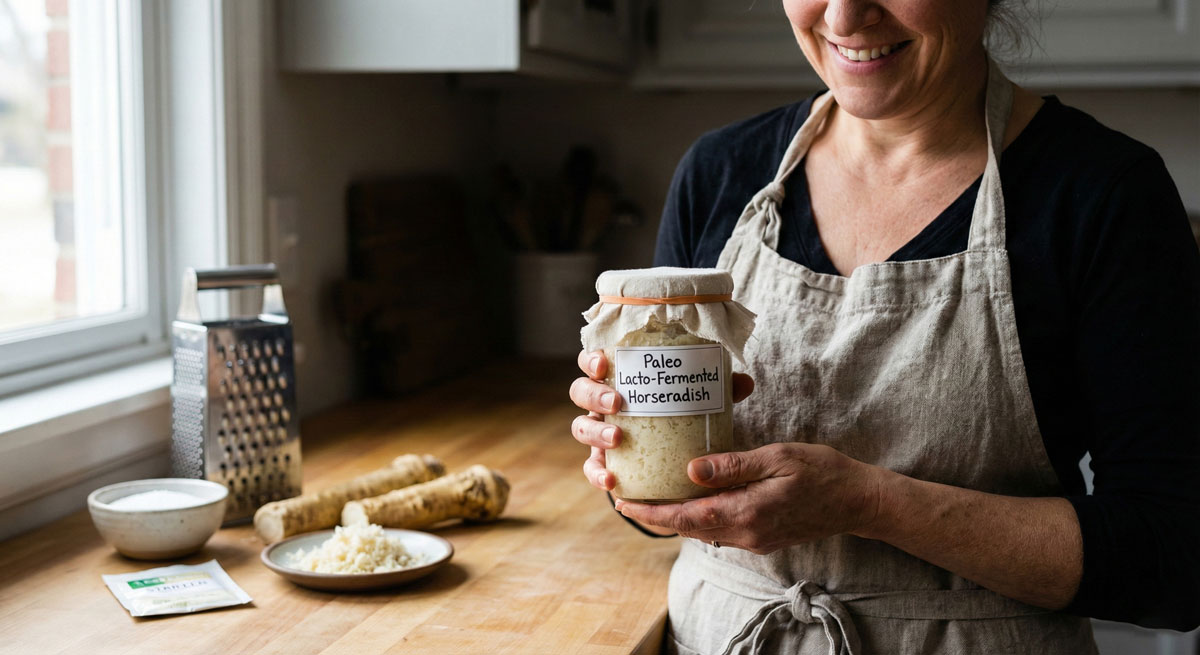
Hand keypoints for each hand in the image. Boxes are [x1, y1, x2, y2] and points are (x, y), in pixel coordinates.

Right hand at [569, 349, 754, 490]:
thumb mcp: (698, 401)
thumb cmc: (679, 416)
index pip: (594, 362)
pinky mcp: (602, 463)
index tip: (604, 364)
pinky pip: (592, 468)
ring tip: (617, 438)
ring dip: (595, 432)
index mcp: (618, 379)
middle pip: (580, 391)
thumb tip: (743, 383)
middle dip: (594, 395)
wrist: (673, 457)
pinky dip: (597, 474)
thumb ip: (718, 391)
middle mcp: (601, 405)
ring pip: (580, 428)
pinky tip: (612, 480)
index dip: (591, 360)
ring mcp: (598, 434)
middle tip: (617, 403)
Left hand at [613, 442, 883, 553]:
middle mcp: (746, 533)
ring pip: (702, 531)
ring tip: (650, 496)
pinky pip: (720, 530)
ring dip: (675, 517)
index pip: (687, 516)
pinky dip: (698, 517)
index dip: (652, 511)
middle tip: (626, 495)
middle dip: (655, 514)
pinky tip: (691, 498)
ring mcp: (754, 540)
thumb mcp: (777, 458)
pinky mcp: (761, 538)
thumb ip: (733, 466)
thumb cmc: (822, 471)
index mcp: (747, 513)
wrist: (858, 501)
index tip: (623, 502)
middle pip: (688, 527)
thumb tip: (690, 469)